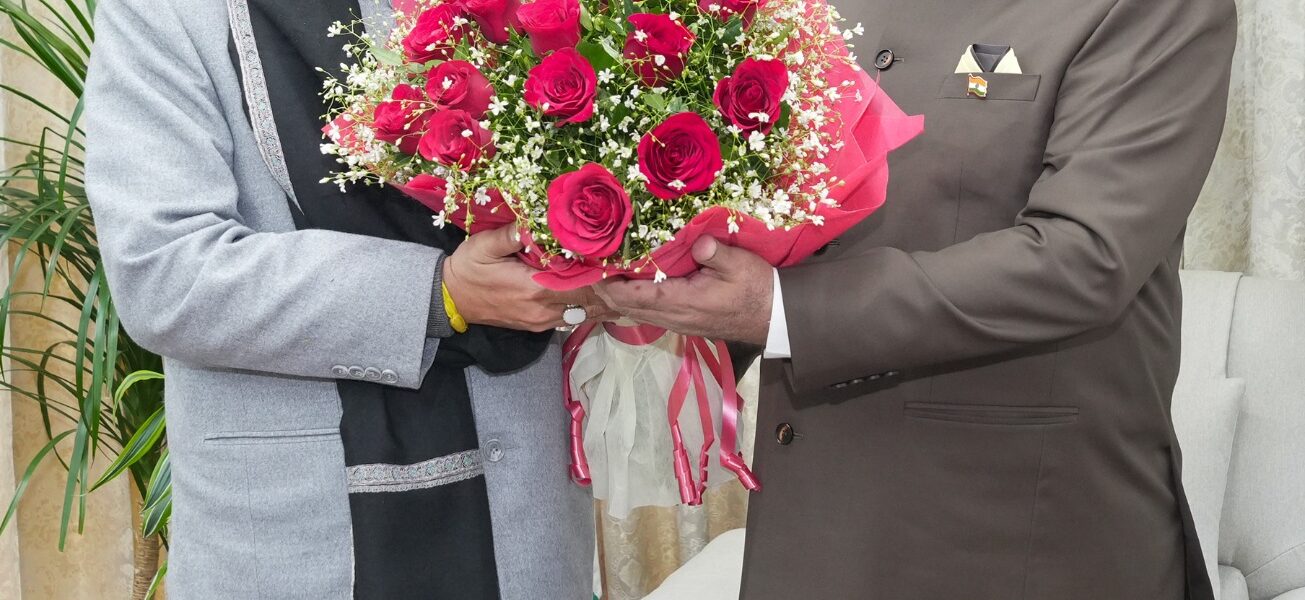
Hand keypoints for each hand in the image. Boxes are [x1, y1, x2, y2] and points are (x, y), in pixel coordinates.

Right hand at [444, 225, 615, 331]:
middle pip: (588, 301)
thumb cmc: (467, 269)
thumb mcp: (484, 246)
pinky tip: (605, 300)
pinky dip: (589, 308)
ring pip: (583, 312)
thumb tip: (535, 222)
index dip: (604, 275)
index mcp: (535, 288)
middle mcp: (543, 309)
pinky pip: (571, 318)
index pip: (580, 283)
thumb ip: (513, 234)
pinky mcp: (538, 325)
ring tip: (628, 287)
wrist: (450, 299)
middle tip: (636, 274)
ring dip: (604, 301)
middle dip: (611, 289)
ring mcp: (542, 321)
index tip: (625, 263)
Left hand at [594, 236, 772, 343]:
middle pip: (628, 308)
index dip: (611, 285)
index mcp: (683, 302)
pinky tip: (628, 286)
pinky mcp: (684, 321)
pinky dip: (632, 301)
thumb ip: (715, 253)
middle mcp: (675, 317)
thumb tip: (697, 242)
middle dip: (606, 291)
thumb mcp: (740, 265)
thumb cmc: (758, 289)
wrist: (774, 317)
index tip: (593, 270)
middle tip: (587, 270)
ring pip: (636, 313)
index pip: (636, 296)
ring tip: (600, 276)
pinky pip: (649, 313)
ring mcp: (678, 322)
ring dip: (617, 297)